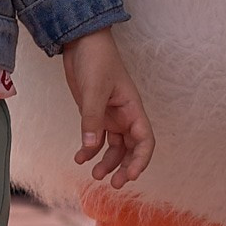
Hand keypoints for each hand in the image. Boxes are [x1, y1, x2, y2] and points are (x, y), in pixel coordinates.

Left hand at [60, 26, 152, 186]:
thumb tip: (90, 147)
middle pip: (131, 148)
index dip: (141, 160)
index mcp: (132, 108)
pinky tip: (79, 158)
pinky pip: (96, 139)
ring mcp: (110, 116)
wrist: (81, 41)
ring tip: (94, 175)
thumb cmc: (96, 59)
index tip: (130, 176)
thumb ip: (92, 118)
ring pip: (114, 147)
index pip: (145, 140)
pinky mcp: (95, 115)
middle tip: (113, 184)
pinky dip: (89, 151)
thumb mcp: (93, 89)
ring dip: (107, 163)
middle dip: (124, 167)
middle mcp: (124, 115)